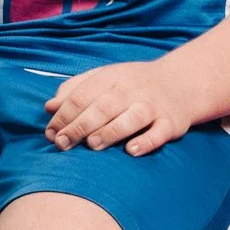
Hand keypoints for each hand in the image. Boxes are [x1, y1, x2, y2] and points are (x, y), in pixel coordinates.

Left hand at [43, 59, 194, 156]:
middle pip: (103, 107)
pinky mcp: (171, 123)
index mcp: (112, 78)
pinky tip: (131, 151)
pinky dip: (147, 141)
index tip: (50, 133)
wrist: (180, 82)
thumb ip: (75, 89)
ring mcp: (152, 106)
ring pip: (131, 118)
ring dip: (111, 132)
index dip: (64, 114)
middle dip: (80, 126)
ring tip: (92, 145)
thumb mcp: (104, 78)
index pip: (83, 95)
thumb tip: (49, 107)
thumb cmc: (133, 84)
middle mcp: (132, 90)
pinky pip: (160, 132)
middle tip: (63, 143)